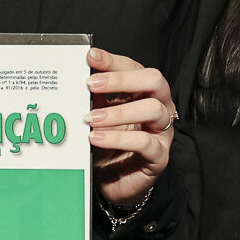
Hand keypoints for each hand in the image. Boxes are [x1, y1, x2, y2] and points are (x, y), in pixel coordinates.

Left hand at [85, 48, 175, 207]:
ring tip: (91, 118)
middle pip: (154, 80)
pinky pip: (145, 143)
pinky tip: (96, 138)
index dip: (113, 61)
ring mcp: (162, 132)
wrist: (114, 183)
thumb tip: (78, 76)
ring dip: (118, 112)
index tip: (91, 57)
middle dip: (121, 79)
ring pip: (153, 109)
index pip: (134, 68)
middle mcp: (159, 107)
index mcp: (144, 93)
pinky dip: (118, 139)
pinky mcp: (159, 156)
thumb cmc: (108, 146)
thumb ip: (94, 98)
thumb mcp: (98, 117)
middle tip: (92, 84)